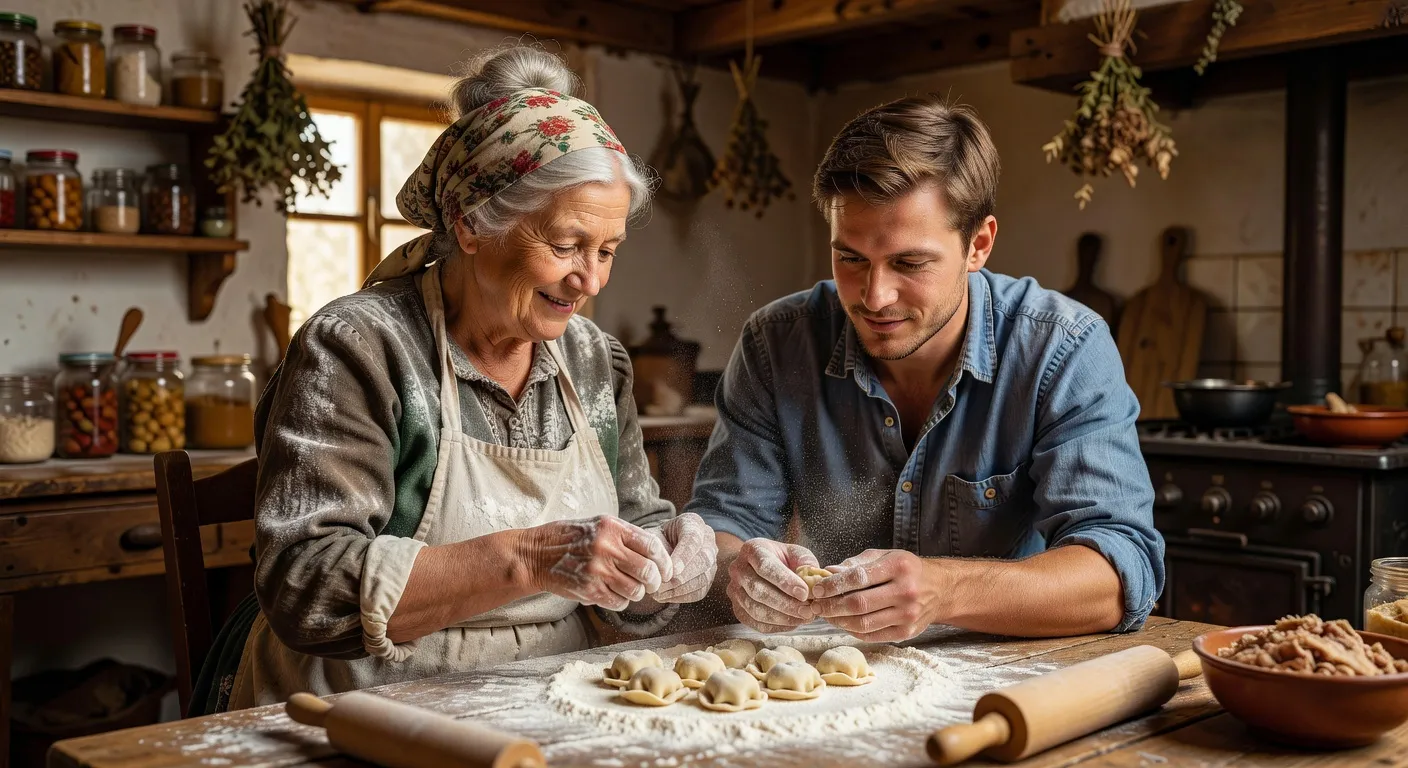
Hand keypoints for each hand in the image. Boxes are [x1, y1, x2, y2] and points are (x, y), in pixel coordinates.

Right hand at [528, 516, 674, 611]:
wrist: (535, 555)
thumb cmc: (569, 538)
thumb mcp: (598, 524)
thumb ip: (625, 535)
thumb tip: (656, 554)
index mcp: (612, 528)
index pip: (653, 547)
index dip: (665, 561)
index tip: (667, 569)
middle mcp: (607, 548)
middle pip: (648, 571)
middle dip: (656, 581)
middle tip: (653, 584)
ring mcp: (598, 571)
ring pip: (636, 591)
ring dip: (639, 593)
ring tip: (632, 588)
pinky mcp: (589, 591)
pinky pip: (620, 602)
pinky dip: (623, 601)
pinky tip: (616, 594)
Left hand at [650, 513, 718, 603]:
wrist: (664, 545)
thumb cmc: (655, 538)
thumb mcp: (651, 535)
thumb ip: (654, 548)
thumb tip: (658, 570)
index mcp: (693, 523)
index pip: (694, 538)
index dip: (684, 556)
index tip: (671, 570)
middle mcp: (707, 539)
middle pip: (703, 559)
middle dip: (682, 576)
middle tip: (661, 585)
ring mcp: (711, 559)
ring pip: (704, 577)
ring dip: (680, 588)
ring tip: (659, 594)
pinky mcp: (708, 577)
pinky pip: (700, 590)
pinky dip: (683, 596)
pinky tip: (666, 597)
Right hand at [725, 538, 819, 632]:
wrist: (761, 567)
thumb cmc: (783, 559)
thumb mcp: (795, 553)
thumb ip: (805, 562)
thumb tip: (813, 579)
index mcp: (752, 550)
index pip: (765, 566)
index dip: (785, 581)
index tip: (804, 593)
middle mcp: (738, 569)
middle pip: (758, 591)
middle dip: (785, 604)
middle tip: (808, 611)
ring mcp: (735, 590)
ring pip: (755, 609)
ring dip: (782, 617)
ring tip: (805, 617)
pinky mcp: (738, 609)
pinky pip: (755, 623)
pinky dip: (776, 626)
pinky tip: (794, 623)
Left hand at [812, 549, 940, 641]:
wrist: (941, 590)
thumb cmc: (908, 570)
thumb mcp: (885, 556)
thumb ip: (856, 563)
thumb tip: (828, 572)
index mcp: (898, 567)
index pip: (858, 578)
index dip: (833, 585)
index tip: (816, 589)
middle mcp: (905, 592)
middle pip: (858, 604)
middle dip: (831, 606)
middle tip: (816, 605)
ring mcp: (907, 615)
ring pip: (863, 623)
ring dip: (839, 621)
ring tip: (826, 615)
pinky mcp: (906, 633)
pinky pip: (872, 635)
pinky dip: (852, 631)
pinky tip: (843, 623)